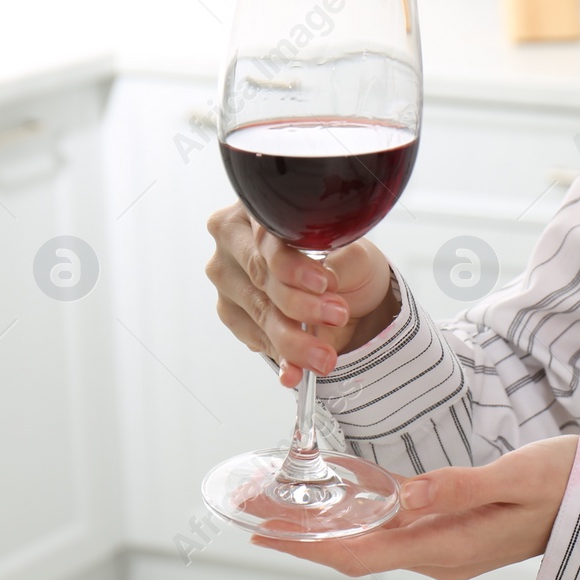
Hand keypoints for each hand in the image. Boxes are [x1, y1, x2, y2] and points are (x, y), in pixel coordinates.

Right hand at [203, 202, 399, 387]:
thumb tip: (328, 282)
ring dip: (292, 340)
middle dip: (300, 305)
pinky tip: (295, 371)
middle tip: (337, 318)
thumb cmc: (344, 258)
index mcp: (258, 208)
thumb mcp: (352, 251)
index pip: (268, 237)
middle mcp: (232, 238)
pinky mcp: (231, 311)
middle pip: (260, 276)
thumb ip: (339, 260)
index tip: (325, 284)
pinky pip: (253, 336)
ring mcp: (227, 276)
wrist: (346, 287)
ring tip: (324, 357)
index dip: (294, 265)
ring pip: (257, 311)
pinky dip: (280, 356)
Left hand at [252, 435, 579, 579]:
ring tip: (275, 500)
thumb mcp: (516, 478)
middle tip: (250, 507)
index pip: (362, 553)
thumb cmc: (568, 484)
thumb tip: (402, 497)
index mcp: (450, 547)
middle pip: (354, 551)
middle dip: (299, 535)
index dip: (307, 546)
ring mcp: (446, 546)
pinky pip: (393, 528)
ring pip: (368, 540)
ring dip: (322, 525)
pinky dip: (356, 513)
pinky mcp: (452, 531)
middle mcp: (440, 555)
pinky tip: (333, 494)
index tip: (262, 531)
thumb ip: (458, 488)